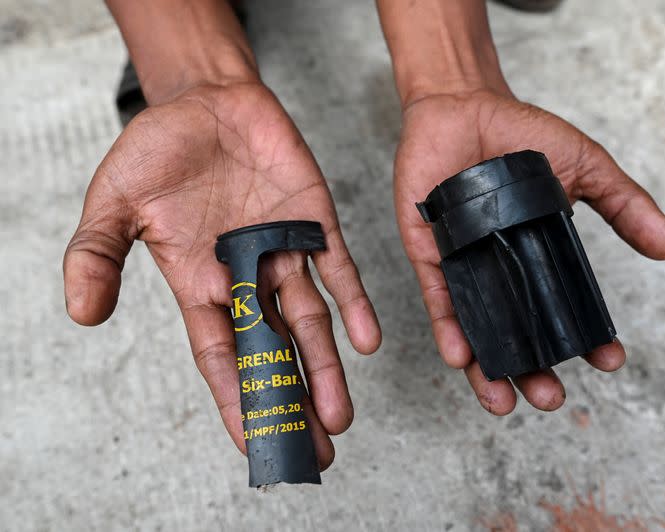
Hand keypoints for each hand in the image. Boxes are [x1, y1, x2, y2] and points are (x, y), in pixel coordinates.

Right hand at [63, 82, 381, 466]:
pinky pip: (337, 269)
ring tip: (339, 419)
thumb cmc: (159, 150)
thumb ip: (97, 255)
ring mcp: (284, 251)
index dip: (239, 402)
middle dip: (293, 402)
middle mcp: (246, 277)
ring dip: (327, 368)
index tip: (256, 446)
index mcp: (200, 284)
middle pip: (274, 353)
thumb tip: (82, 314)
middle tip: (315, 453)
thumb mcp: (114, 202)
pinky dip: (353, 303)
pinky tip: (366, 341)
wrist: (204, 99)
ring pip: (310, 322)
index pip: (223, 357)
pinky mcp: (315, 221)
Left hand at [393, 88, 664, 414]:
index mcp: (538, 256)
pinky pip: (439, 296)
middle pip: (518, 332)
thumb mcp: (584, 167)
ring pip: (477, 328)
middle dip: (532, 371)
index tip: (607, 361)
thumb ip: (623, 205)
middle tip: (551, 398)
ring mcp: (464, 264)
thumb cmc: (522, 134)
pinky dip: (450, 327)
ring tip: (504, 402)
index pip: (563, 309)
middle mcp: (501, 270)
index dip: (585, 339)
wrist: (465, 104)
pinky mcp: (429, 253)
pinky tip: (461, 357)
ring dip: (488, 368)